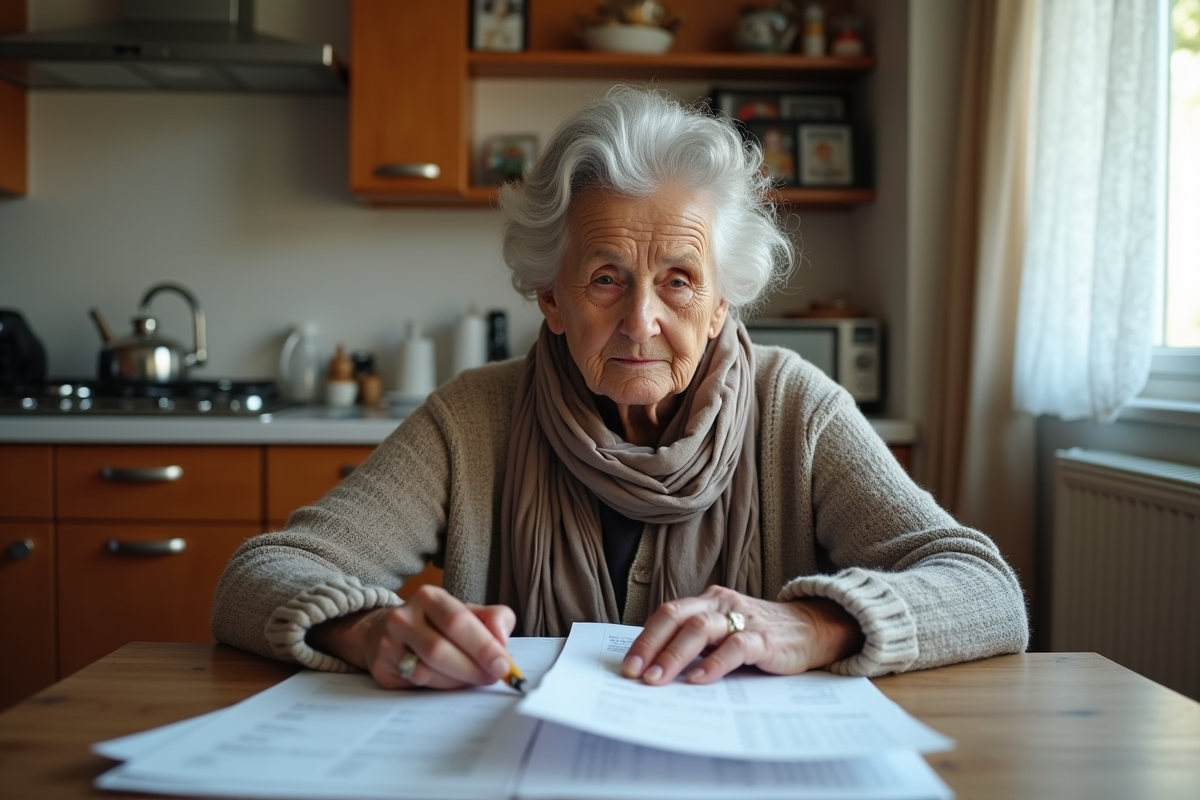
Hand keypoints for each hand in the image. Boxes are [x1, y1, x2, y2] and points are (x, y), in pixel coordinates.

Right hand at [307, 585, 516, 689]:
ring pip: (427, 672)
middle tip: (492, 678)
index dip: (483, 646)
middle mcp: (403, 617)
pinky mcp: (381, 668)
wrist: (384, 630)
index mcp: (428, 597)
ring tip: (473, 679)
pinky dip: (440, 687)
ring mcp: (388, 644)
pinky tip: (451, 682)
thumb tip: (502, 640)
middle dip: (472, 669)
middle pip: (440, 650)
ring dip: (457, 681)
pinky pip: (416, 685)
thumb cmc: (435, 623)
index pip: (458, 622)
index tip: (504, 665)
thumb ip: (493, 619)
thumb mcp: (465, 612)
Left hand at [621, 586, 863, 684]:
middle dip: (651, 645)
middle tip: (634, 673)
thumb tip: (657, 669)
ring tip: (658, 679)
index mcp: (708, 601)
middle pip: (676, 616)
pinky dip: (714, 663)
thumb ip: (697, 644)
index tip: (626, 665)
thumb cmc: (762, 635)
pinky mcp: (765, 638)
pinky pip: (736, 647)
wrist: (814, 629)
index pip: (667, 614)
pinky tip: (699, 679)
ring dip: (675, 655)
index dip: (644, 639)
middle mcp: (722, 604)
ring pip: (701, 629)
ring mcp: (744, 618)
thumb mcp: (725, 632)